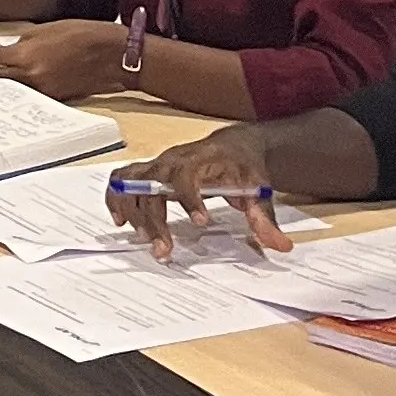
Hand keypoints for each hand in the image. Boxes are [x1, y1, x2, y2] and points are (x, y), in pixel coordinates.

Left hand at [0, 19, 130, 100]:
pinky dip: (18, 90)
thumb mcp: (45, 31)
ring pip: (9, 88)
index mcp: (24, 55)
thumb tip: (4, 53)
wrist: (113, 54)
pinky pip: (29, 95)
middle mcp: (29, 76)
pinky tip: (12, 87)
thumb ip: (21, 44)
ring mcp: (41, 91)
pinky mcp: (54, 99)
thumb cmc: (81, 34)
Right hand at [106, 134, 291, 259]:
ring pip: (131, 185)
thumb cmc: (244, 166)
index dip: (189, 198)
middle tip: (163, 250)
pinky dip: (116, 198)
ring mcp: (158, 165)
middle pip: (151, 187)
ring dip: (134, 215)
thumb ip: (265, 218)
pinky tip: (122, 220)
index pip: (185, 176)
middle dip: (154, 221)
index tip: (200, 222)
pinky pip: (122, 180)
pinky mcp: (149, 172)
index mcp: (200, 160)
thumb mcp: (259, 189)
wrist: (235, 145)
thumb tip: (279, 245)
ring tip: (147, 241)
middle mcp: (172, 160)